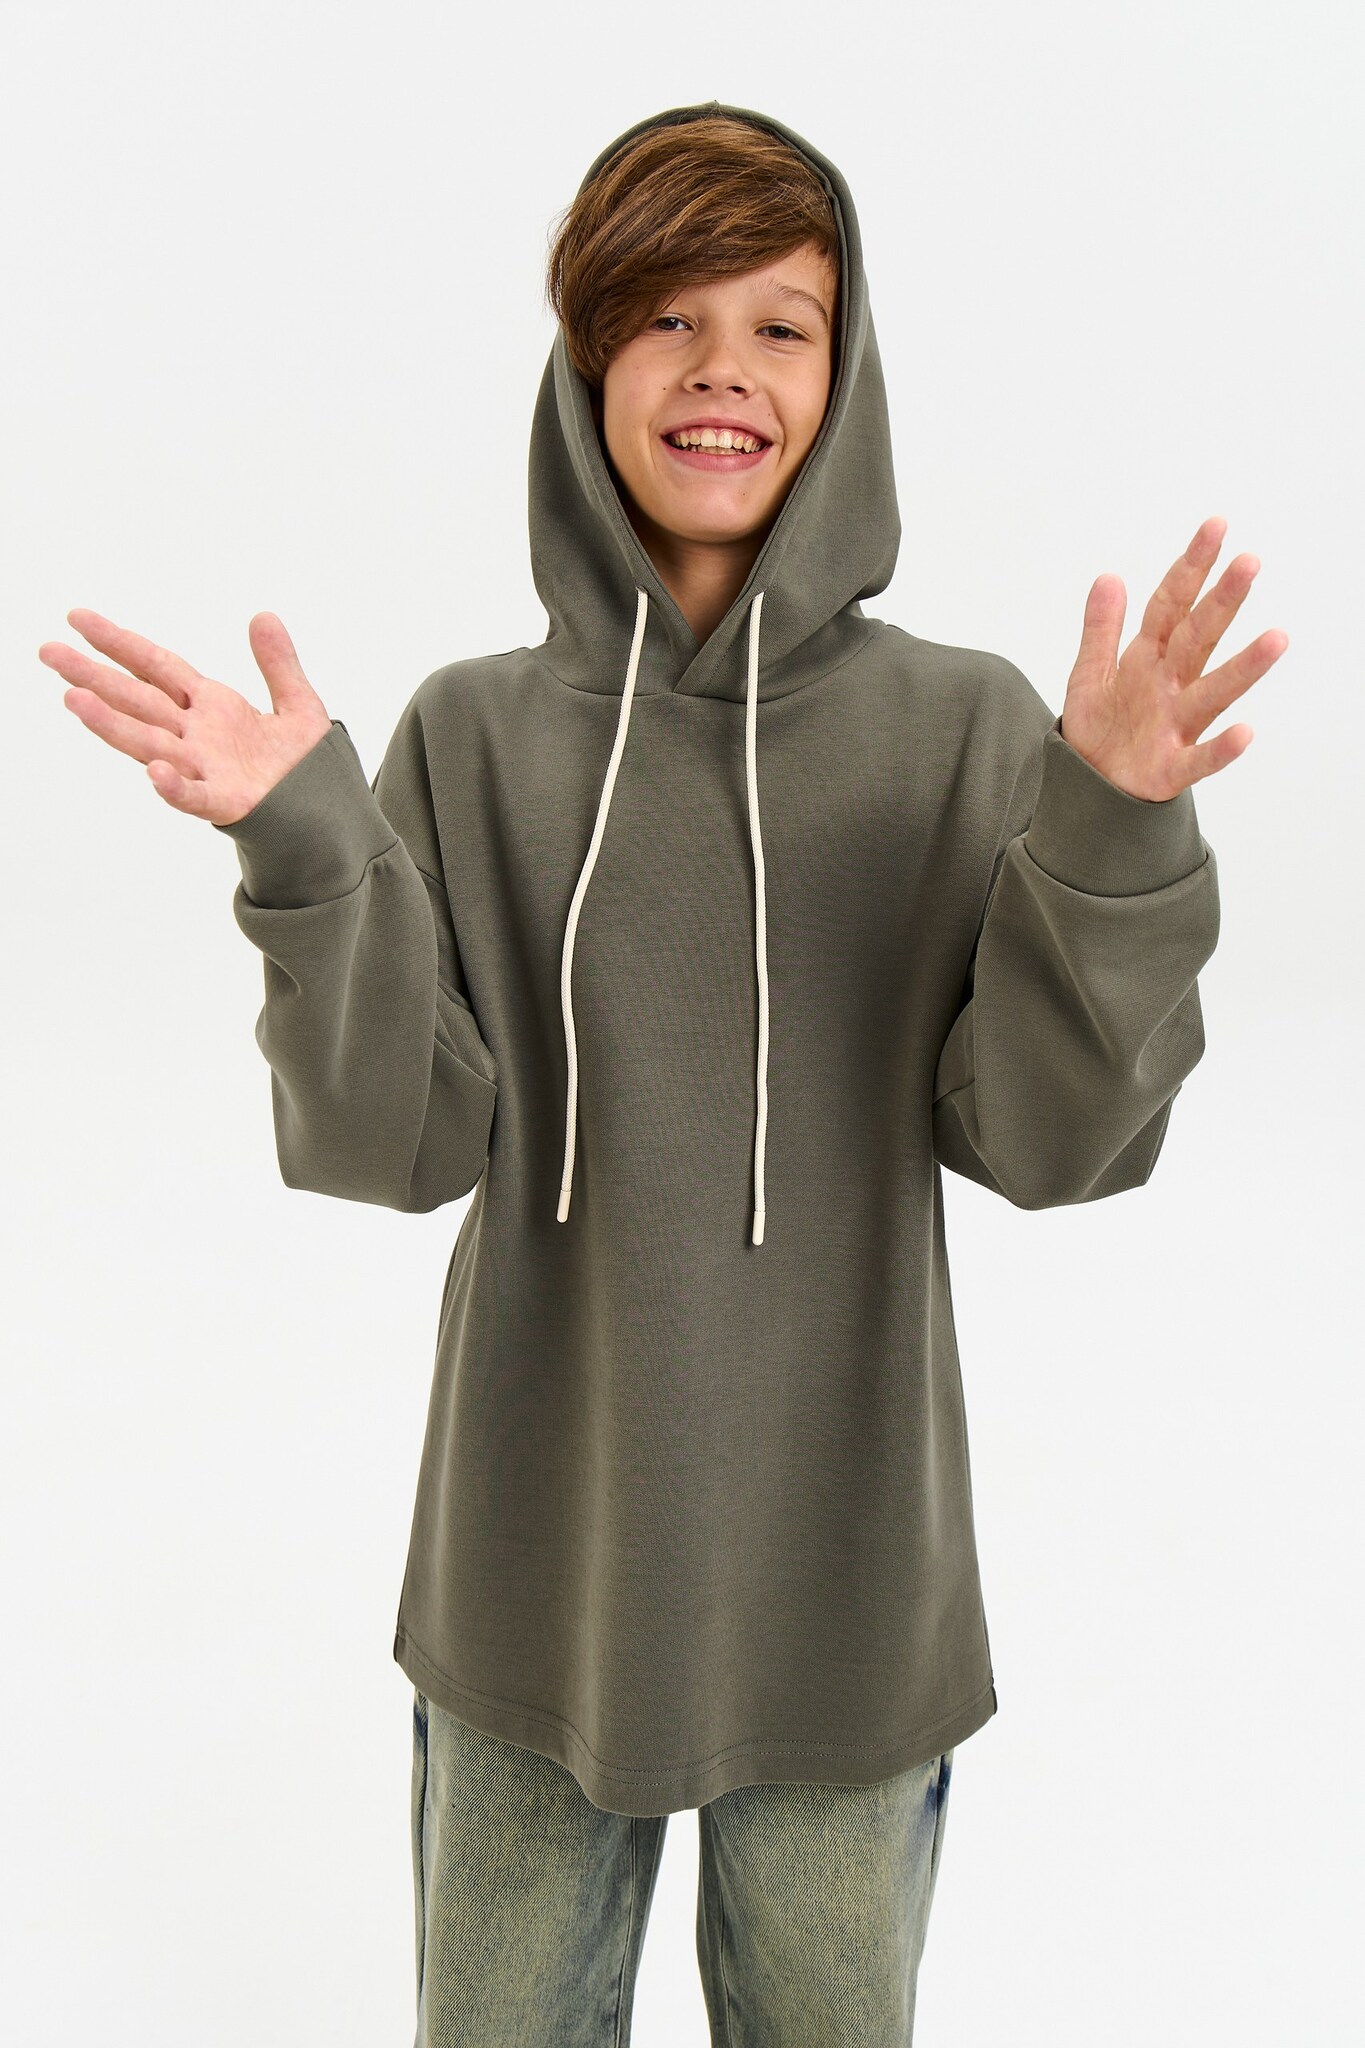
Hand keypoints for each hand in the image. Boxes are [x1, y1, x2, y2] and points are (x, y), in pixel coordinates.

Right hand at [38, 609, 333, 825]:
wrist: (329, 813)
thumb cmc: (307, 765)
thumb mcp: (299, 704)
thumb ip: (279, 663)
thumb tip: (263, 615)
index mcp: (212, 706)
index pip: (156, 667)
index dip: (119, 642)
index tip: (78, 619)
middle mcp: (197, 735)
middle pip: (137, 699)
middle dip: (93, 676)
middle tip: (48, 652)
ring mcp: (206, 769)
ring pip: (150, 743)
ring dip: (113, 725)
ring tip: (76, 701)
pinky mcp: (226, 802)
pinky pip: (194, 796)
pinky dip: (174, 787)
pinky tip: (155, 773)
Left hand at [1059, 515, 1288, 800]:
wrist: (1087, 788)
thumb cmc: (1100, 730)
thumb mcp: (1089, 673)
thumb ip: (1101, 628)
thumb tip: (1109, 576)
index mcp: (1147, 659)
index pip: (1171, 604)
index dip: (1190, 567)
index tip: (1216, 526)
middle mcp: (1169, 686)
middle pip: (1199, 638)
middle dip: (1222, 601)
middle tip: (1249, 562)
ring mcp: (1175, 726)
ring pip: (1213, 691)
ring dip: (1244, 667)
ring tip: (1276, 638)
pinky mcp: (1171, 769)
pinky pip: (1200, 759)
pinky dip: (1222, 748)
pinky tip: (1246, 732)